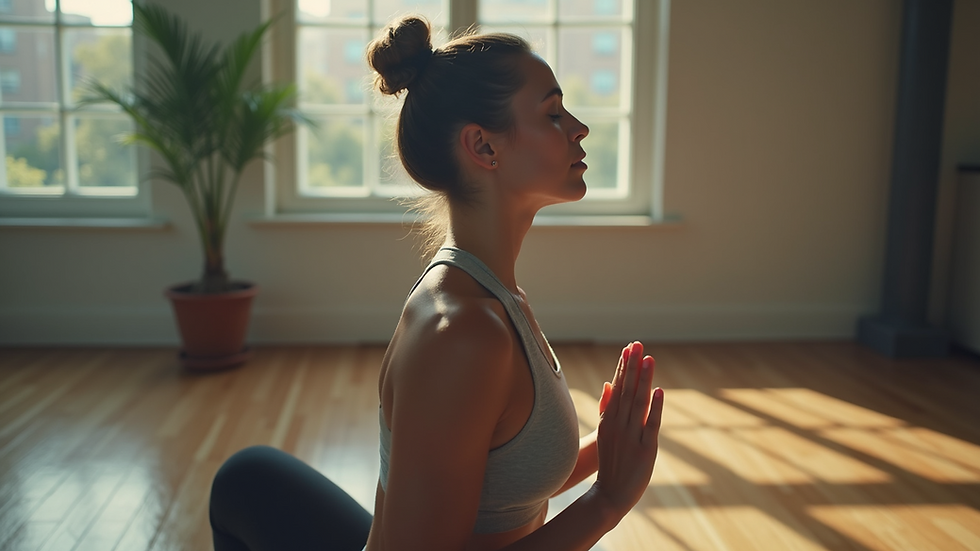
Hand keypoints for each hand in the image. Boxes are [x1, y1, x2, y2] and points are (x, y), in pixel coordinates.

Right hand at [593, 341, 664, 516]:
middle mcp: (618, 425)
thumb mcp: (604, 432)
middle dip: (632, 365)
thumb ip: (607, 407)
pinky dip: (655, 407)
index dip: (623, 366)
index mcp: (608, 420)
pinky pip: (650, 425)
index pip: (617, 387)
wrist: (609, 495)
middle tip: (637, 344)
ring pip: (638, 403)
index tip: (629, 347)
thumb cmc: (610, 462)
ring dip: (643, 380)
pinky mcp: (646, 450)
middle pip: (626, 390)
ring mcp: (631, 437)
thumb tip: (608, 383)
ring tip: (648, 358)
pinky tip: (659, 390)